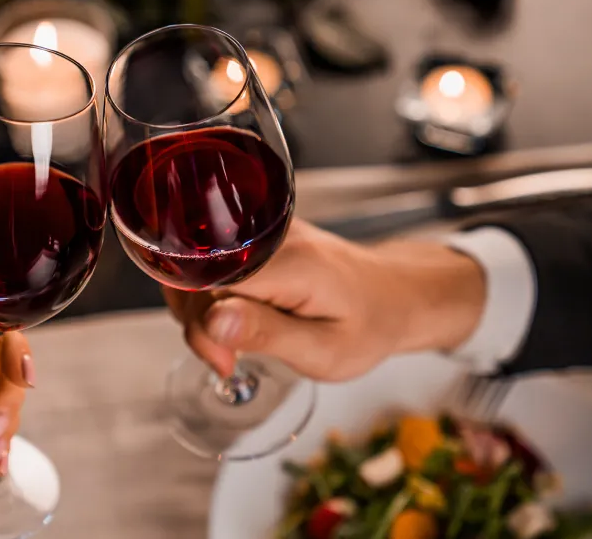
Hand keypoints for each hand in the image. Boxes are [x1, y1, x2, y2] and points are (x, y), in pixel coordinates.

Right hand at [164, 219, 485, 381]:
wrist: (394, 295)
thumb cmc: (368, 325)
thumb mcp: (324, 350)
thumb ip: (266, 334)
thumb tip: (211, 321)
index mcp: (291, 262)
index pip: (210, 280)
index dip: (202, 324)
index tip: (224, 361)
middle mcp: (273, 236)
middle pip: (196, 270)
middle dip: (196, 321)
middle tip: (228, 360)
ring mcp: (264, 231)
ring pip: (199, 266)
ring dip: (199, 310)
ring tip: (232, 344)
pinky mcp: (259, 236)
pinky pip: (214, 262)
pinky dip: (212, 295)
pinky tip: (233, 321)